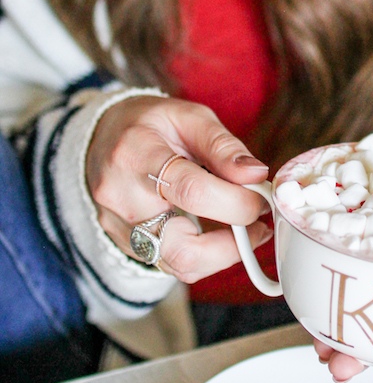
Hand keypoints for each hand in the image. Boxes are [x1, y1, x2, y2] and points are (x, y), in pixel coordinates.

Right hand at [86, 95, 270, 281]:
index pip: (191, 191)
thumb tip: (256, 175)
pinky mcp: (124, 246)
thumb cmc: (149, 125)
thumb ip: (223, 146)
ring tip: (243, 228)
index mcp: (136, 155)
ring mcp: (118, 227)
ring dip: (223, 254)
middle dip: (233, 244)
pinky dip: (204, 255)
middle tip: (257, 224)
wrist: (101, 137)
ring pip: (179, 265)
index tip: (261, 200)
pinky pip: (172, 265)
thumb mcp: (188, 117)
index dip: (236, 202)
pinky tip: (218, 234)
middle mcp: (120, 198)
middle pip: (182, 247)